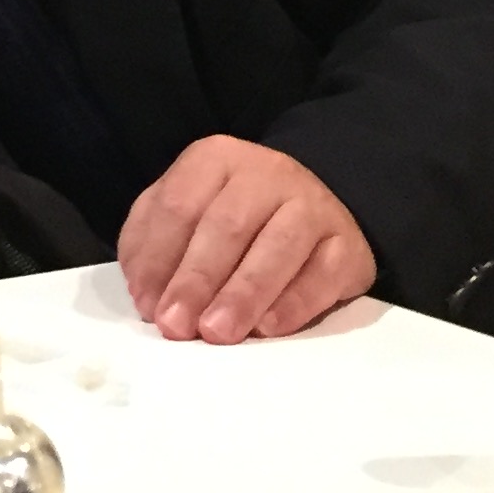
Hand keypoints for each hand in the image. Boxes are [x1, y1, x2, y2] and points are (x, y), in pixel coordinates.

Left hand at [118, 136, 374, 343]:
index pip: (179, 206)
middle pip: (227, 226)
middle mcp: (267, 174)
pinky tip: (268, 328)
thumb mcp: (184, 215)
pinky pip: (323, 275)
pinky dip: (294, 304)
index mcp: (215, 159)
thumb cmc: (233, 220)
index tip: (147, 305)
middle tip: (176, 326)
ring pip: (278, 247)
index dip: (158, 259)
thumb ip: (153, 244)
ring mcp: (313, 205)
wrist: (312, 210)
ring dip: (243, 295)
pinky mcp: (347, 245)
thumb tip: (146, 294)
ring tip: (217, 333)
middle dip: (196, 280)